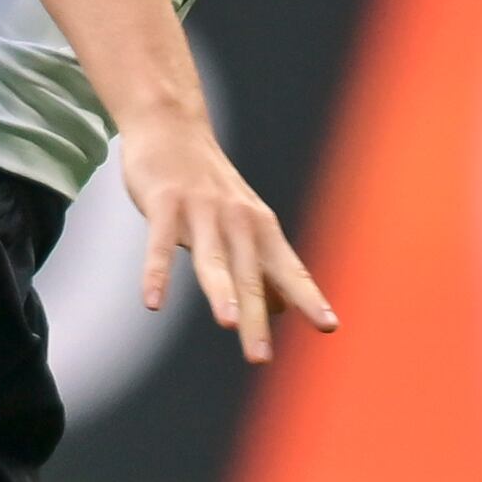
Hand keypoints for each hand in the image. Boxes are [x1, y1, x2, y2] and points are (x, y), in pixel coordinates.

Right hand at [115, 109, 332, 363]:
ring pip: (213, 259)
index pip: (289, 270)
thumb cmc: (207, 181)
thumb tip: (281, 309)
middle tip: (260, 357)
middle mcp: (237, 220)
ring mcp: (201, 210)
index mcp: (260, 227)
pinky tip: (152, 303)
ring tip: (229, 323)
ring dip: (221, 291)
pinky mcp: (165, 203)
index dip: (308, 298)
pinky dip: (156, 274)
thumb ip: (259, 264)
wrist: (171, 124)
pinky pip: (160, 244)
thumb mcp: (241, 221)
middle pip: (250, 276)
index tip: (328, 327)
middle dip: (256, 318)